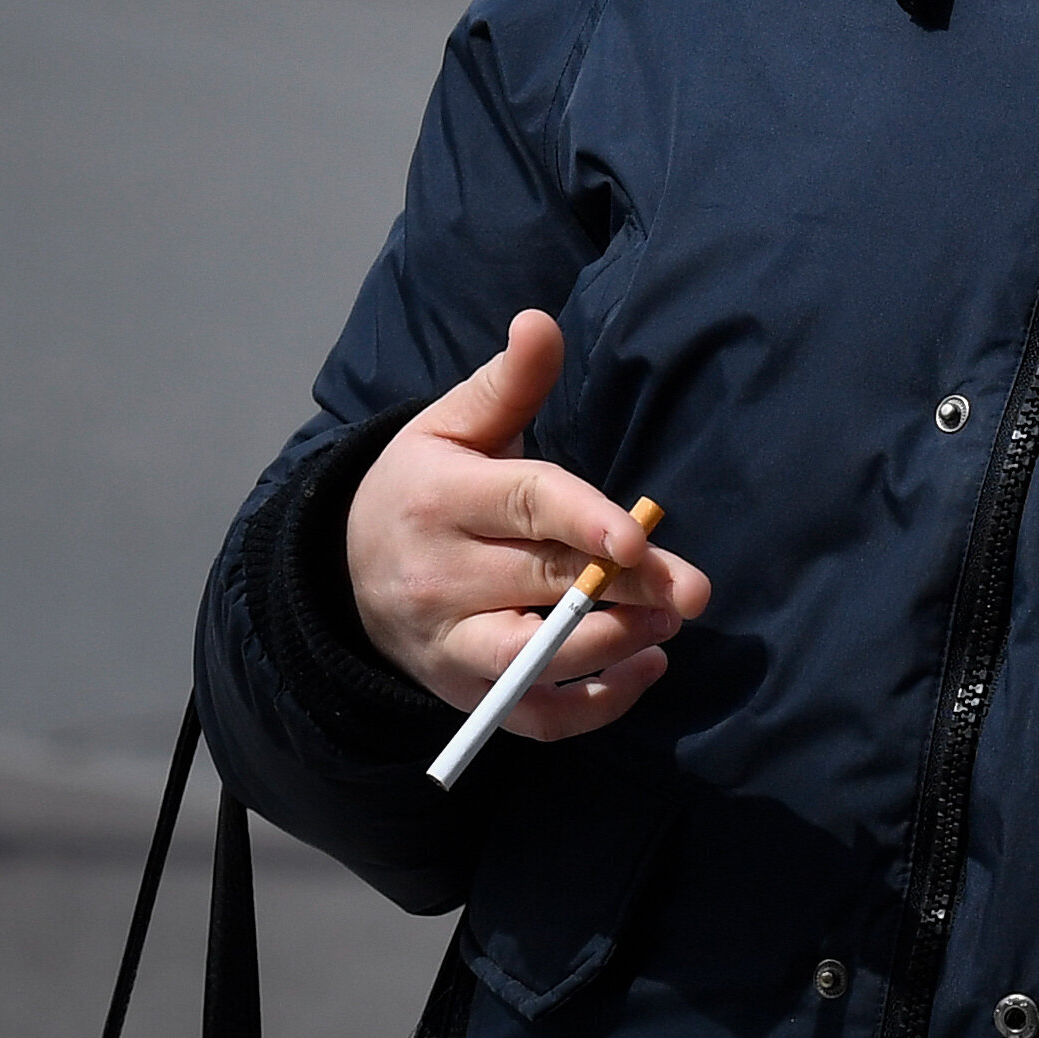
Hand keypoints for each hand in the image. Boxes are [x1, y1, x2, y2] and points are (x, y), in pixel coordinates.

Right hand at [344, 310, 709, 739]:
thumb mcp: (452, 423)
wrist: (346, 568)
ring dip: (607, 648)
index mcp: (440, 498)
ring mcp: (446, 642)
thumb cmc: (426, 482)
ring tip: (669, 624)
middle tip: (693, 590)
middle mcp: (436, 577)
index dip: (584, 522)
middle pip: (541, 583)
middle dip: (623, 589)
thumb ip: (508, 382)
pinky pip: (529, 716)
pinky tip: (645, 667)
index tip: (639, 538)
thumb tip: (540, 321)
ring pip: (531, 660)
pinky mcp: (462, 690)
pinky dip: (591, 706)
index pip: (522, 507)